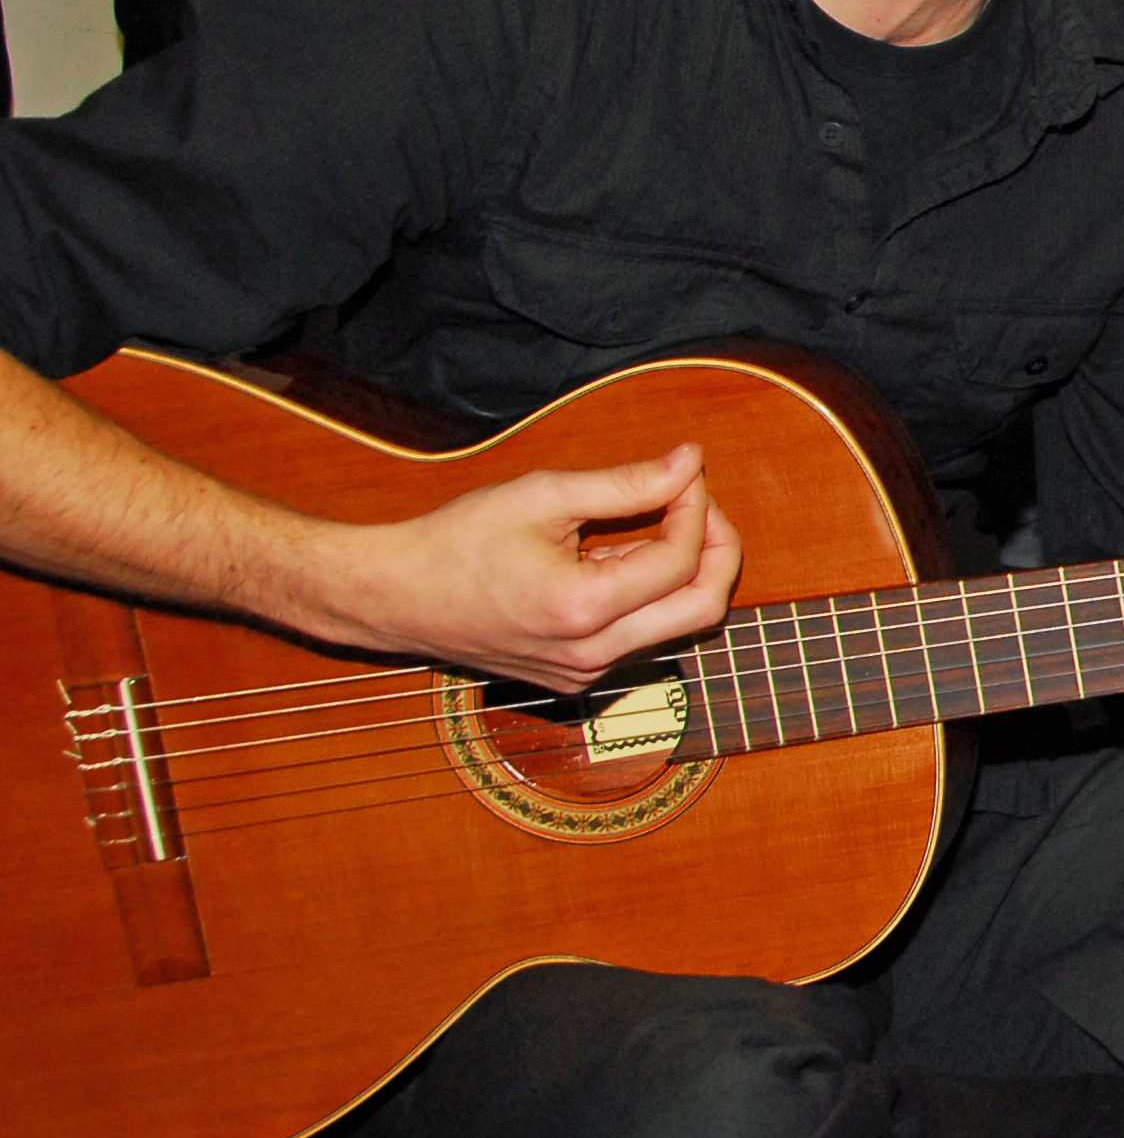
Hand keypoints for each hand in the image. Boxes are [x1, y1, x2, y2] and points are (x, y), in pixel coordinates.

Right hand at [292, 445, 740, 694]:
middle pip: (702, 609)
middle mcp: (591, 655)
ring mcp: (585, 673)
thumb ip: (625, 483)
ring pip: (675, 625)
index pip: (680, 561)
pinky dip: (648, 592)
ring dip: (682, 570)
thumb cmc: (456, 541)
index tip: (683, 471)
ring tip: (654, 518)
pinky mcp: (576, 676)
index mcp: (582, 611)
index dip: (695, 507)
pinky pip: (639, 634)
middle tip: (697, 501)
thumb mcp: (542, 496)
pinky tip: (622, 552)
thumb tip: (690, 462)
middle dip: (716, 548)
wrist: (394, 598)